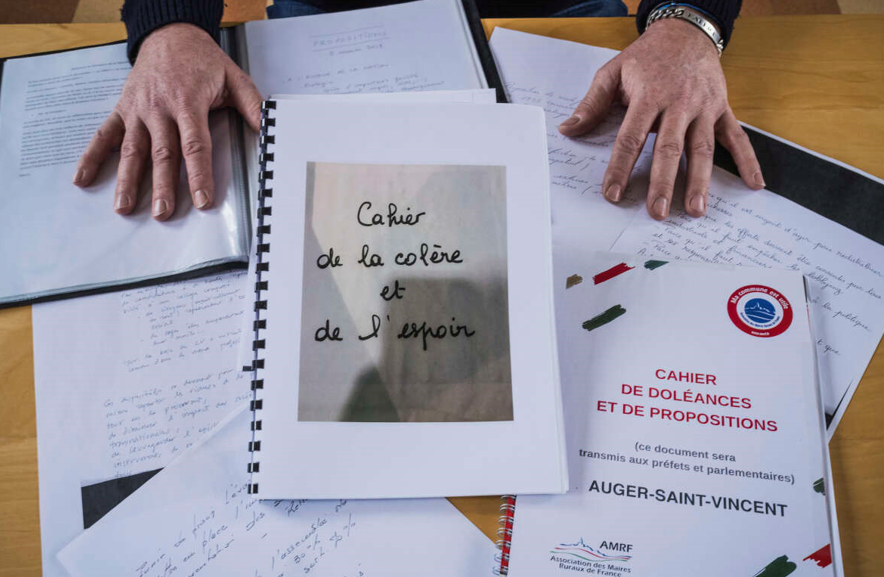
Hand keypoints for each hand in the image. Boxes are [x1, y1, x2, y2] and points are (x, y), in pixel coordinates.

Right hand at [72, 23, 262, 219]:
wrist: (169, 34)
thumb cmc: (202, 60)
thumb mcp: (234, 78)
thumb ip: (252, 105)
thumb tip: (270, 130)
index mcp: (188, 103)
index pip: (195, 146)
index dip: (199, 175)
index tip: (202, 200)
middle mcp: (160, 109)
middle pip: (162, 154)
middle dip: (162, 186)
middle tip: (163, 213)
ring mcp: (138, 110)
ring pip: (132, 150)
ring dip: (127, 181)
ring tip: (124, 207)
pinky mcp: (123, 109)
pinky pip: (105, 135)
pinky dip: (92, 156)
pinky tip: (83, 179)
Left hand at [558, 19, 763, 219]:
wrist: (686, 32)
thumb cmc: (646, 57)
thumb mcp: (613, 72)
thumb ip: (592, 104)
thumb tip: (569, 130)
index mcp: (649, 96)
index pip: (631, 138)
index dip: (620, 167)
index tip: (612, 193)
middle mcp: (679, 104)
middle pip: (670, 149)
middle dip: (663, 183)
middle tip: (658, 212)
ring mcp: (704, 107)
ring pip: (702, 149)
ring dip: (700, 181)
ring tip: (696, 209)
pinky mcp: (723, 108)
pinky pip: (737, 137)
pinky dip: (747, 160)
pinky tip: (753, 184)